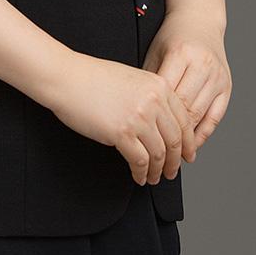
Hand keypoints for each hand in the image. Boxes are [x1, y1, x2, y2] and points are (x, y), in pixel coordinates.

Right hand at [44, 52, 197, 185]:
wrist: (66, 77)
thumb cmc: (92, 77)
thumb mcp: (132, 78)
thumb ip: (150, 96)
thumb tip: (161, 122)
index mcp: (158, 85)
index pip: (184, 119)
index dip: (188, 142)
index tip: (187, 153)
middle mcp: (153, 100)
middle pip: (175, 139)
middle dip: (176, 160)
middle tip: (172, 171)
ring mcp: (139, 117)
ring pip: (160, 153)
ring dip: (158, 170)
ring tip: (154, 177)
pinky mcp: (121, 133)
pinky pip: (140, 161)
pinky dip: (142, 173)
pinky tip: (139, 176)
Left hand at [142, 10, 231, 157]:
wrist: (199, 21)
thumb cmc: (171, 38)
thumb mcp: (155, 53)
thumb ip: (149, 82)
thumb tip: (137, 115)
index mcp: (180, 54)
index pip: (166, 96)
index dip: (155, 120)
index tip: (141, 138)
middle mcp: (202, 65)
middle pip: (185, 109)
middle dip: (170, 135)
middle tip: (157, 155)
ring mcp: (217, 76)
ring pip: (200, 115)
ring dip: (187, 139)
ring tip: (172, 157)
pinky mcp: (227, 85)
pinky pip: (215, 116)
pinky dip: (203, 134)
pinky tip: (191, 146)